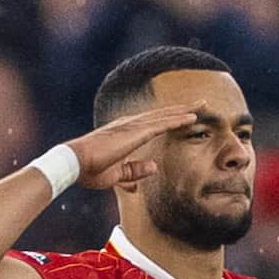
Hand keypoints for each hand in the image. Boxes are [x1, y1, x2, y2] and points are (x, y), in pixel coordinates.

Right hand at [64, 101, 203, 187]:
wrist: (75, 163)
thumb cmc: (90, 170)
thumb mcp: (118, 174)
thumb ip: (135, 171)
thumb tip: (154, 168)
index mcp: (125, 133)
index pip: (152, 124)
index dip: (169, 119)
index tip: (184, 116)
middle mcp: (130, 125)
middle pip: (162, 115)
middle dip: (182, 109)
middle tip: (200, 104)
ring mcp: (133, 126)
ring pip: (165, 115)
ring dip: (185, 110)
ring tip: (202, 105)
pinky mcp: (136, 132)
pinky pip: (162, 124)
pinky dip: (178, 119)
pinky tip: (191, 117)